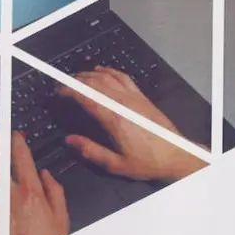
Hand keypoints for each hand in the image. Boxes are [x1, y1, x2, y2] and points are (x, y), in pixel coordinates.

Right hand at [56, 66, 205, 182]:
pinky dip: (109, 70)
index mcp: (114, 119)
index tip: (59, 92)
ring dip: (89, 74)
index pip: (86, 96)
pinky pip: (122, 76)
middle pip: (94, 82)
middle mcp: (123, 103)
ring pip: (107, 76)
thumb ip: (91, 151)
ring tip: (77, 78)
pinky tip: (101, 70)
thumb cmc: (148, 161)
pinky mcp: (141, 96)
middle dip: (75, 81)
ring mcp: (133, 97)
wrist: (175, 155)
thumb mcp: (116, 164)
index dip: (69, 91)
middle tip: (63, 86)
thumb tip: (70, 141)